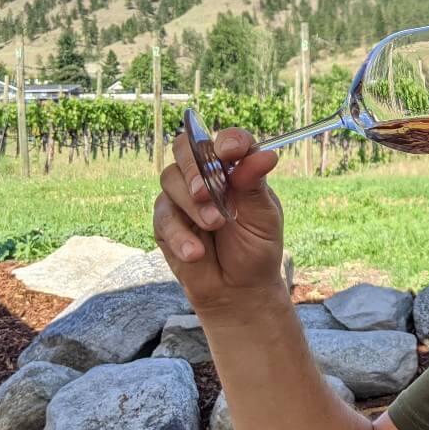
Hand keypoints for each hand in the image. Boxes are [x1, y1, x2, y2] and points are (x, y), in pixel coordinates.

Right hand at [154, 128, 286, 313]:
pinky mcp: (166, 221)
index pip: (229, 141)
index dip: (229, 140)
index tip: (231, 152)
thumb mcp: (263, 216)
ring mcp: (182, 196)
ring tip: (214, 225)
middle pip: (185, 148)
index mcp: (235, 168)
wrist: (240, 289)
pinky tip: (196, 251)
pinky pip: (163, 217)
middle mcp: (205, 176)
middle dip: (195, 168)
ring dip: (191, 204)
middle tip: (207, 192)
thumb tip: (266, 155)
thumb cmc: (256, 248)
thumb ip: (255, 185)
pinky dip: (179, 234)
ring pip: (170, 179)